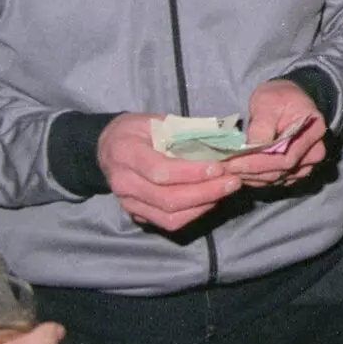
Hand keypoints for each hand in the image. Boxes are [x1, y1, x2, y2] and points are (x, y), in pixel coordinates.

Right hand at [97, 113, 241, 230]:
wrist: (109, 147)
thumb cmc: (138, 130)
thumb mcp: (157, 120)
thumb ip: (185, 131)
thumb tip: (223, 137)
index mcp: (126, 153)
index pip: (160, 171)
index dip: (192, 172)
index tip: (219, 167)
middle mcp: (124, 183)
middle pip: (167, 198)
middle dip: (206, 192)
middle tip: (233, 181)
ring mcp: (129, 202)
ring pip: (169, 215)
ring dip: (203, 205)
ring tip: (227, 190)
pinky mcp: (137, 214)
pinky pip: (167, 222)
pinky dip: (193, 214)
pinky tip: (211, 200)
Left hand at [225, 79, 328, 187]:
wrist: (286, 100)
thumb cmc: (278, 97)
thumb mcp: (268, 102)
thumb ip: (262, 126)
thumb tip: (251, 149)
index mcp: (313, 131)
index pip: (286, 158)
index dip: (258, 163)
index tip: (232, 162)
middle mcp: (314, 152)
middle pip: (281, 172)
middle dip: (250, 171)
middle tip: (223, 167)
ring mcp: (305, 164)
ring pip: (276, 179)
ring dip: (250, 177)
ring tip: (227, 169)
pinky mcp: (294, 171)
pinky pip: (274, 180)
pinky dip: (254, 178)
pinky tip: (239, 171)